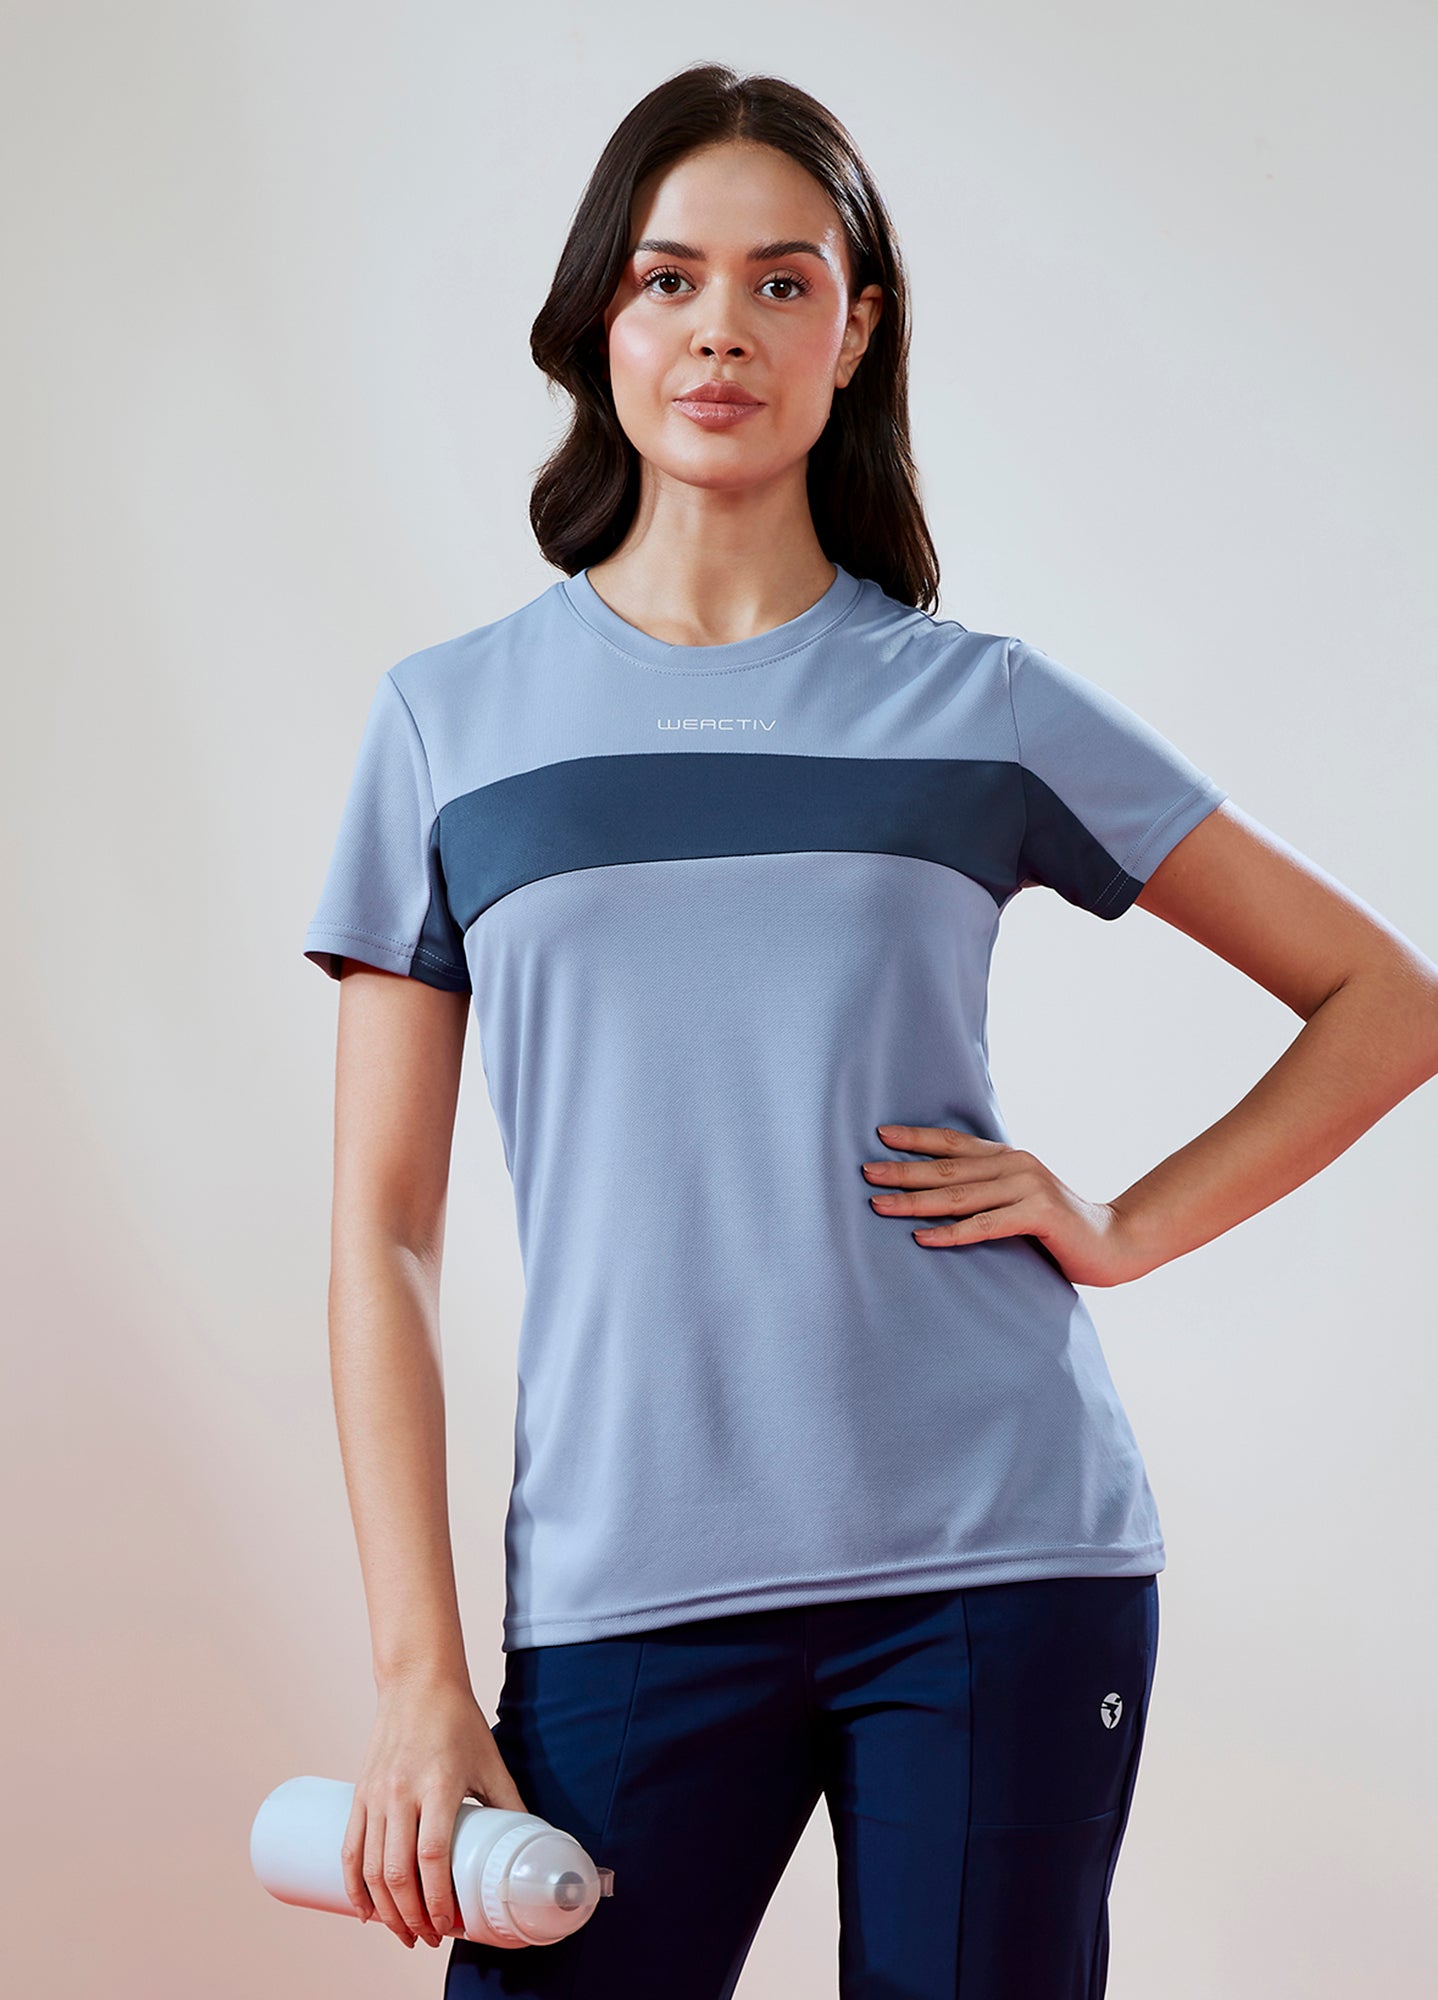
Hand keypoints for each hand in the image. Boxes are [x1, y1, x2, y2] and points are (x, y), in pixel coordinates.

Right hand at [342, 1672, 530, 1948]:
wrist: (417, 1682)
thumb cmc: (458, 1720)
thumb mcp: (490, 1761)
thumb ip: (509, 1803)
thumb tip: (529, 1843)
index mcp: (439, 1784)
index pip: (432, 1856)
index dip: (438, 1898)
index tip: (449, 1925)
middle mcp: (402, 1791)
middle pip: (398, 1871)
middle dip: (412, 1916)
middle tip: (428, 1939)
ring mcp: (376, 1794)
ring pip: (370, 1868)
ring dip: (384, 1910)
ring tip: (403, 1933)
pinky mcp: (359, 1794)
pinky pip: (349, 1849)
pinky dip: (354, 1886)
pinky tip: (366, 1910)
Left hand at [862, 1123, 1143, 1288]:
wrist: (1115, 1242)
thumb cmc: (1060, 1227)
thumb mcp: (1020, 1199)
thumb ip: (988, 1191)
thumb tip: (939, 1196)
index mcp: (1008, 1158)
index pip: (953, 1144)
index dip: (916, 1139)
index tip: (879, 1136)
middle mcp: (1015, 1165)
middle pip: (946, 1169)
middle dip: (902, 1171)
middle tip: (864, 1173)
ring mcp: (1028, 1187)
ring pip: (959, 1196)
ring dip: (915, 1201)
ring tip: (879, 1205)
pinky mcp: (1038, 1215)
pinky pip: (985, 1225)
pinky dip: (951, 1233)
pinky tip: (921, 1238)